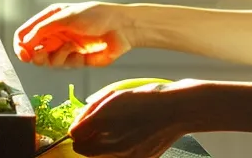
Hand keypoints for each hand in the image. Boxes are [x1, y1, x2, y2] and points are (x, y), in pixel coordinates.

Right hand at [14, 2, 134, 67]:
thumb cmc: (95, 16)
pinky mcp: (76, 60)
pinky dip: (70, 60)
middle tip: (39, 56)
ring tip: (68, 48)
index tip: (23, 53)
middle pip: (32, 51)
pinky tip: (81, 53)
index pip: (25, 34)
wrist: (120, 28)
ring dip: (55, 57)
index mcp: (49, 20)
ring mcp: (64, 48)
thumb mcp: (64, 17)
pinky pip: (64, 66)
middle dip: (34, 55)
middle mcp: (54, 34)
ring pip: (47, 61)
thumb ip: (41, 29)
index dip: (20, 45)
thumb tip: (23, 42)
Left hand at [70, 82, 187, 157]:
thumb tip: (76, 127)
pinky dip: (118, 150)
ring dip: (102, 146)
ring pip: (101, 155)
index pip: (75, 138)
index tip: (84, 124)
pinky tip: (131, 136)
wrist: (176, 110)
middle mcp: (114, 144)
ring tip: (118, 130)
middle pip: (84, 150)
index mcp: (105, 125)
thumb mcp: (113, 98)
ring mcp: (127, 155)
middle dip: (87, 139)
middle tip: (99, 127)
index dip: (78, 129)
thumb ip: (89, 114)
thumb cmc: (145, 99)